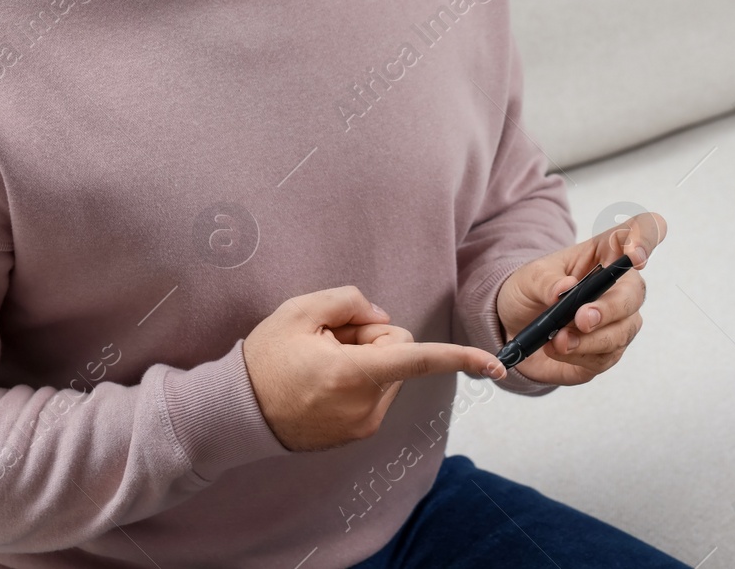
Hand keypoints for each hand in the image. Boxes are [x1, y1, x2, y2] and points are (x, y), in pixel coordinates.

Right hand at [243, 285, 506, 451]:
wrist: (237, 412)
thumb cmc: (265, 358)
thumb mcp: (300, 311)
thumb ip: (350, 301)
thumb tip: (381, 318)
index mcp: (352, 374)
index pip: (417, 359)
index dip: (460, 357)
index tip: (497, 366)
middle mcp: (364, 406)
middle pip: (398, 351)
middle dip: (374, 339)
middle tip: (330, 340)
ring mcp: (362, 425)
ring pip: (389, 373)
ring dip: (365, 361)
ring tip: (321, 363)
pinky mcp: (357, 434)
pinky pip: (375, 393)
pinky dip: (358, 381)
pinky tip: (322, 382)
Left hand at [494, 210, 665, 386]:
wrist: (515, 327)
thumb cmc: (529, 292)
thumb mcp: (528, 278)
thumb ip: (545, 281)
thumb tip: (564, 288)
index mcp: (604, 252)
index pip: (640, 232)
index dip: (645, 238)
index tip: (634, 256)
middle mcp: (619, 285)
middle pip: (633, 293)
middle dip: (609, 309)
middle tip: (582, 319)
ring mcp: (618, 320)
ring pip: (622, 332)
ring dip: (590, 340)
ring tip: (559, 340)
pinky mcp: (608, 350)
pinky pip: (605, 357)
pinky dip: (580, 356)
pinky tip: (558, 349)